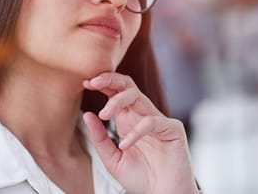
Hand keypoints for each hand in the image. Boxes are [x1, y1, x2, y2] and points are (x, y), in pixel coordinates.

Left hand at [82, 72, 198, 193]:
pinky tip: (125, 145)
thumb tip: (87, 115)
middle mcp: (143, 115)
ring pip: (138, 97)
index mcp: (129, 119)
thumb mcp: (112, 159)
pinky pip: (152, 122)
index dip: (102, 83)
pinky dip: (136, 132)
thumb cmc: (141, 179)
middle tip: (93, 82)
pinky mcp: (172, 130)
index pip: (117, 92)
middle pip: (128, 86)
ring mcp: (159, 121)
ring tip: (104, 114)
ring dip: (118, 101)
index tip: (85, 83)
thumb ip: (100, 139)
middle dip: (110, 80)